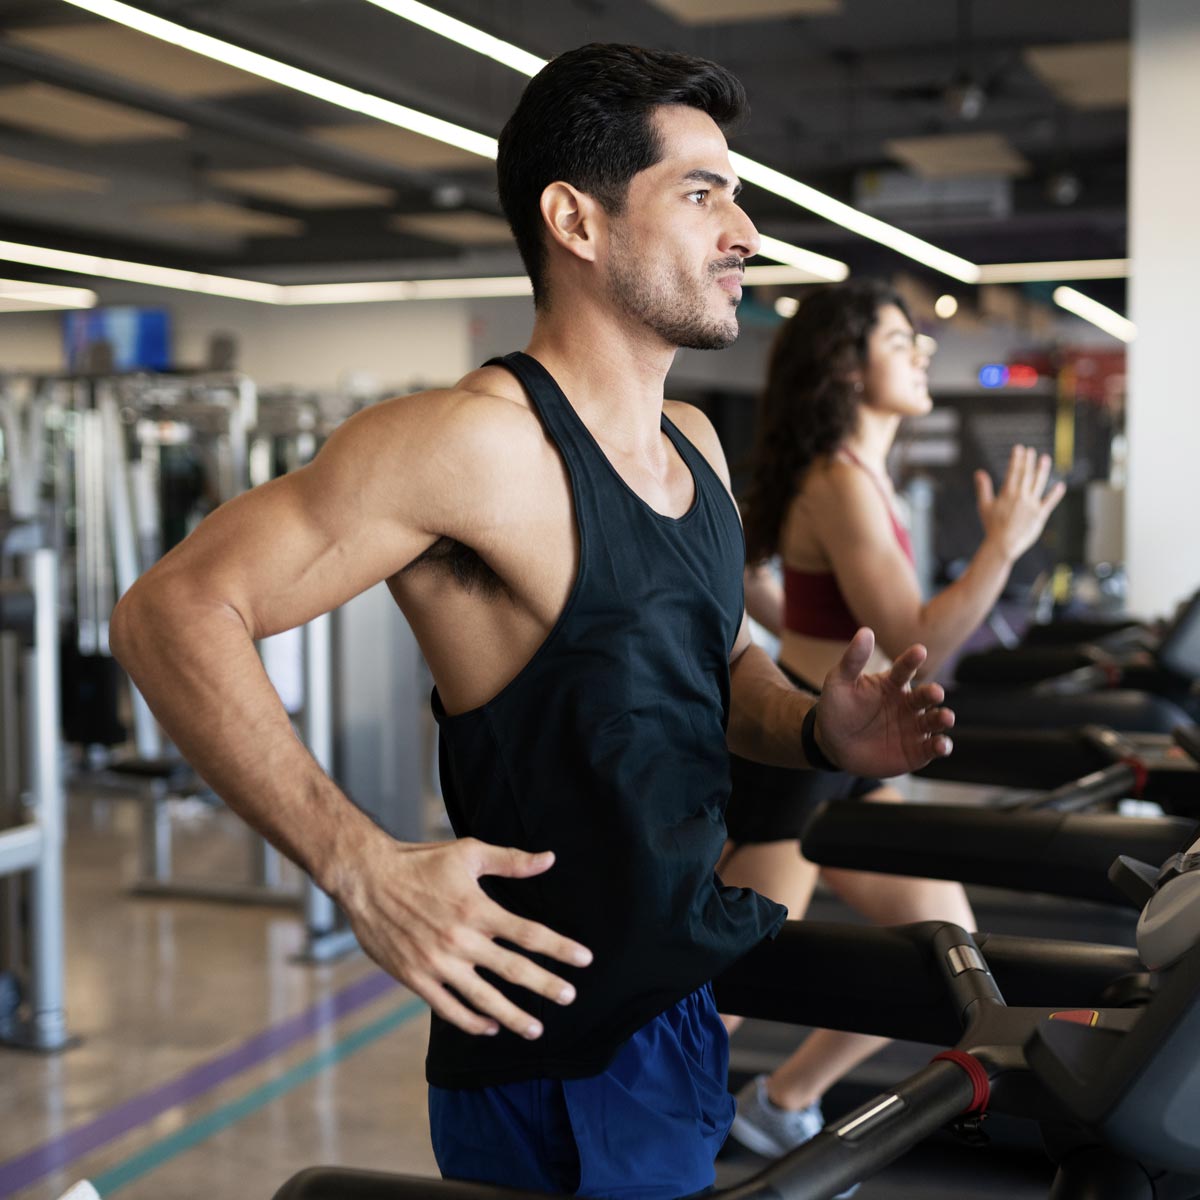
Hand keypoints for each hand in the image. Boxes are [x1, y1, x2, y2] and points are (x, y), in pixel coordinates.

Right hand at [340, 835, 591, 1038]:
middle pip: (513, 970)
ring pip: (484, 998)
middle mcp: (461, 940)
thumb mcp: (468, 853)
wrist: (367, 879)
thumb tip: (549, 859)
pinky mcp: (416, 978)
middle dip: (545, 986)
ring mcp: (438, 963)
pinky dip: (471, 1021)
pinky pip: (448, 1008)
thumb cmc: (419, 862)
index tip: (584, 960)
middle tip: (569, 997)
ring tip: (535, 1028)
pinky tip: (490, 1026)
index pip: (528, 934)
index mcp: (477, 909)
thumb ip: (511, 862)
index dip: (559, 948)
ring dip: (513, 1016)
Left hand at [814, 628, 953, 776]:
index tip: (919, 651)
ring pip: (934, 720)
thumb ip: (853, 659)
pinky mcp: (915, 751)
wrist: (832, 744)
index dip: (912, 660)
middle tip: (935, 692)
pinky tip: (942, 745)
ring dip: (942, 718)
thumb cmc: (837, 708)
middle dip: (933, 693)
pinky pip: (931, 747)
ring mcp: (913, 727)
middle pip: (925, 696)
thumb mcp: (840, 682)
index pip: (904, 668)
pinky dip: (941, 746)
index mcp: (892, 683)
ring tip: (945, 718)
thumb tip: (865, 631)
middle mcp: (908, 703)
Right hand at [975, 445, 1065, 562]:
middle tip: (1031, 450)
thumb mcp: (984, 506)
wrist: (1003, 544)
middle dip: (1028, 461)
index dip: (1016, 459)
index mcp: (1007, 493)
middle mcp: (1021, 496)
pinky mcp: (1040, 515)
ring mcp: (1031, 505)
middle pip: (1026, 474)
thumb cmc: (992, 526)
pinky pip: (1049, 502)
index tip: (1019, 448)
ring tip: (1045, 459)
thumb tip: (979, 472)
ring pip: (1039, 483)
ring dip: (1042, 470)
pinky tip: (1060, 486)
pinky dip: (1055, 494)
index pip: (1013, 471)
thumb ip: (983, 488)